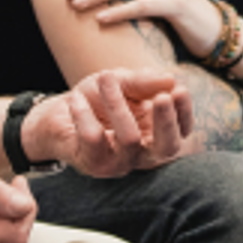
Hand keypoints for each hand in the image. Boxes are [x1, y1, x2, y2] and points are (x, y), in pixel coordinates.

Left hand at [26, 68, 195, 176]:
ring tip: (104, 78)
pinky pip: (94, 138)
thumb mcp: (121, 81)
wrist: (58, 112)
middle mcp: (143, 153)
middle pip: (167, 147)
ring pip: (130, 138)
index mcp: (156, 133)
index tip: (180, 90)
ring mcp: (119, 162)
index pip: (181, 130)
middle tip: (163, 96)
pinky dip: (84, 114)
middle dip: (166, 121)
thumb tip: (170, 80)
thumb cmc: (97, 98)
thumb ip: (143, 82)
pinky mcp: (94, 164)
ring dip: (117, 103)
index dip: (184, 113)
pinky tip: (75, 99)